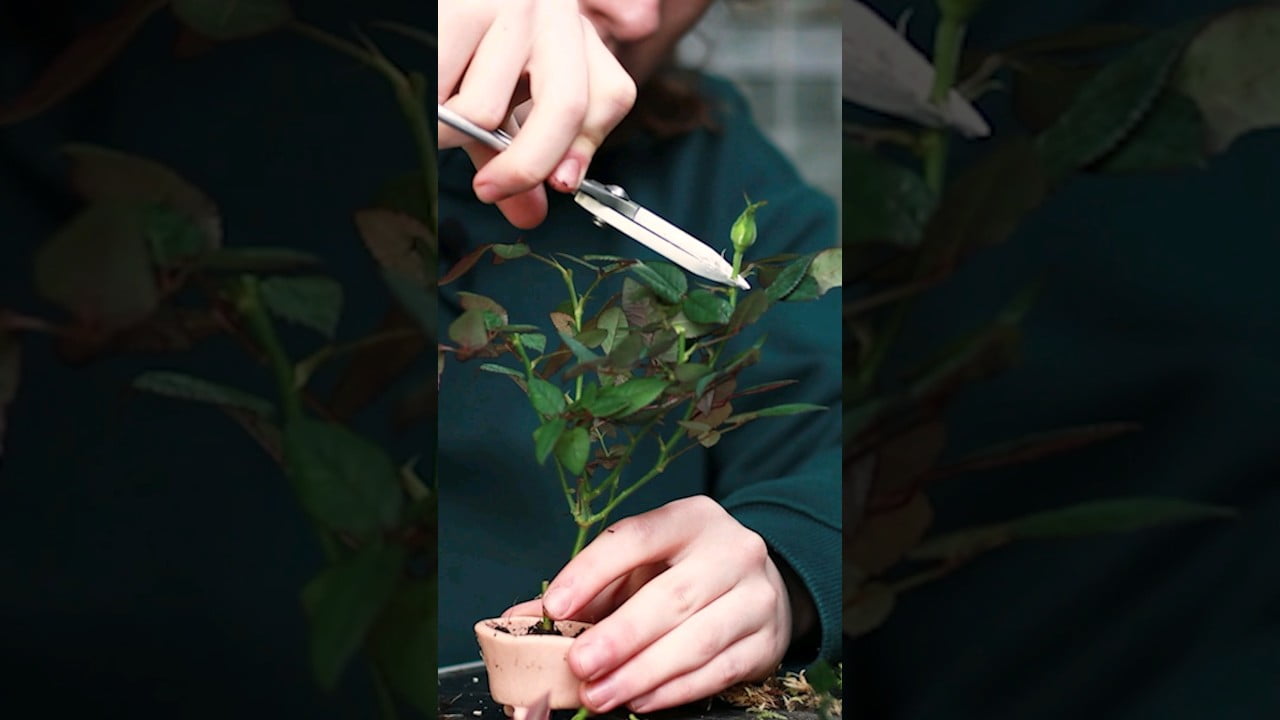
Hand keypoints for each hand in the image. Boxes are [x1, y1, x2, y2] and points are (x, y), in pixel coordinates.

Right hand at [439, 0, 637, 228]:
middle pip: (565, 109)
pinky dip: (425, 108)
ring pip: (483, 111)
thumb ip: (522, 150)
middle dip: (525, 165)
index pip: (609, 97)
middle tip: (488, 188)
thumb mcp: (504, 94)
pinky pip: (437, 93)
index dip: (583, 151)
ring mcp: (507, 4)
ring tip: (437, 105)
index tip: (556, 186)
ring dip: (450, 131)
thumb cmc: (465, 43)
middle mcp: (553, 11)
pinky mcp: (457, 5)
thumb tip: (530, 214)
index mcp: (575, 35)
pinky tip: (421, 86)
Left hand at [502, 495, 791, 713]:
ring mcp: (756, 596)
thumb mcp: (640, 566)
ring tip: (602, 694)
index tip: (554, 607)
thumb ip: (587, 589)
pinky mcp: (767, 640)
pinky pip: (719, 669)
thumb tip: (520, 618)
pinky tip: (641, 700)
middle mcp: (731, 550)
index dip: (591, 571)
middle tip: (580, 666)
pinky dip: (675, 690)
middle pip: (671, 597)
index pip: (635, 537)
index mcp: (690, 519)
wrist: (759, 586)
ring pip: (698, 639)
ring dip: (642, 673)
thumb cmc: (684, 572)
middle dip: (620, 637)